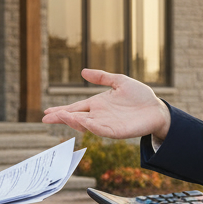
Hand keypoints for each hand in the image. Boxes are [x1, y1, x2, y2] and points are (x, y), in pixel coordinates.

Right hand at [41, 68, 171, 140]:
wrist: (156, 109)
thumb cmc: (140, 96)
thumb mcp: (119, 81)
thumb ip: (102, 77)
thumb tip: (83, 72)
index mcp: (97, 104)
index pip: (75, 107)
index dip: (61, 110)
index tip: (47, 112)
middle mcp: (99, 115)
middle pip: (75, 117)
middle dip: (61, 117)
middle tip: (46, 118)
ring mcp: (106, 124)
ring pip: (85, 124)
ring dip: (72, 121)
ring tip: (61, 116)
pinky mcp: (115, 131)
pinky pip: (100, 130)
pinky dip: (90, 126)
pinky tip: (81, 122)